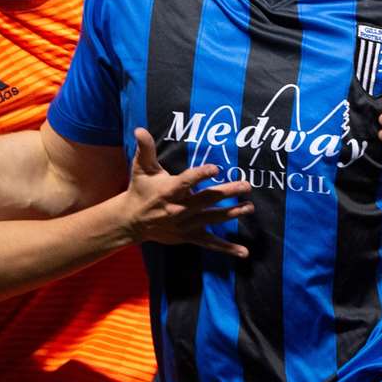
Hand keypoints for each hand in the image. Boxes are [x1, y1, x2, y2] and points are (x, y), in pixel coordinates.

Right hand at [125, 129, 252, 256]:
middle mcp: (179, 208)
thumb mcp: (141, 168)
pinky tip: (243, 252)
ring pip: (212, 218)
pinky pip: (210, 243)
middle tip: (246, 185)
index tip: (217, 168)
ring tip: (250, 207)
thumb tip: (139, 129)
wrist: (131, 221)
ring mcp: (186, 224)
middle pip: (206, 199)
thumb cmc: (140, 190)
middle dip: (227, 192)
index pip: (186, 182)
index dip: (201, 175)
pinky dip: (227, 248)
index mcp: (169, 191)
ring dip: (233, 214)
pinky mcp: (189, 236)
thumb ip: (145, 148)